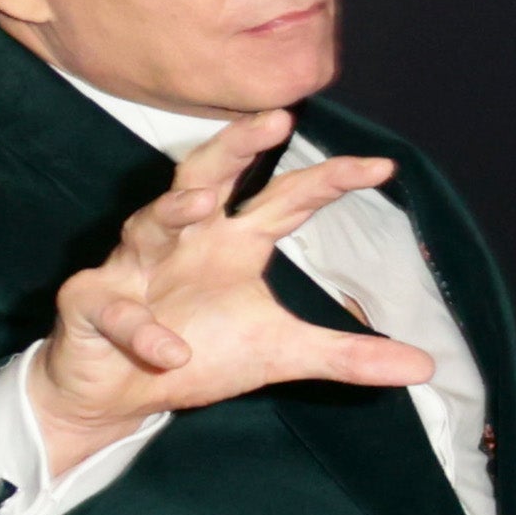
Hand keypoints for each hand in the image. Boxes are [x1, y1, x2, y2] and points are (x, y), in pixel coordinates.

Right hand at [22, 111, 433, 472]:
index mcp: (234, 241)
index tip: (383, 166)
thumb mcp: (282, 353)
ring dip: (171, 211)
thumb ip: (347, 356)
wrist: (117, 394)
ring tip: (203, 203)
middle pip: (207, 176)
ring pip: (147, 224)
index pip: (287, 198)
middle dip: (236, 146)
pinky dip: (143, 329)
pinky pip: (115, 309)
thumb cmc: (197, 352)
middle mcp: (185, 239)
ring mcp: (132, 267)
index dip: (330, 180)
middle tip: (274, 120)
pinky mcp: (90, 303)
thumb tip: (425, 366)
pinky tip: (171, 350)